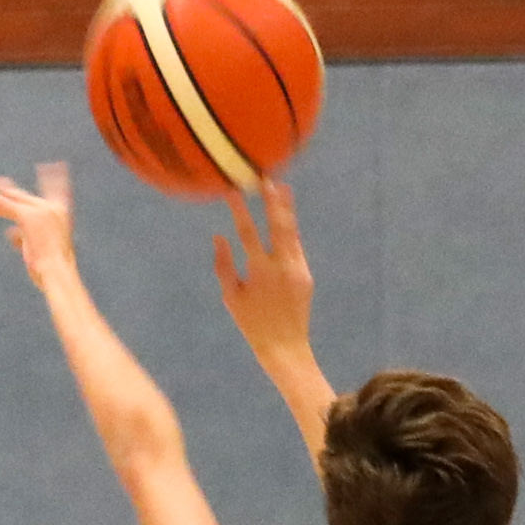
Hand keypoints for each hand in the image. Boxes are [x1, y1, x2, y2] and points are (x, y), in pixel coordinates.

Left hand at [0, 166, 76, 289]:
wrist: (60, 273)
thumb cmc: (54, 270)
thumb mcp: (41, 251)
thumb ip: (24, 237)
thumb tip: (10, 232)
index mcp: (60, 213)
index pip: (54, 190)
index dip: (48, 180)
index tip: (46, 167)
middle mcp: (50, 208)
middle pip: (20, 197)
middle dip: (3, 191)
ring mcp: (38, 210)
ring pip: (6, 200)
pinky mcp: (25, 215)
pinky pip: (0, 204)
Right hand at [212, 180, 313, 357]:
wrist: (284, 345)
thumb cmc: (251, 323)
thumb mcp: (231, 297)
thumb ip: (223, 265)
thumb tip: (218, 237)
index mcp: (260, 271)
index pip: (248, 232)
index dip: (240, 210)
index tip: (232, 191)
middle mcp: (282, 266)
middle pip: (278, 225)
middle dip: (273, 200)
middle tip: (267, 179)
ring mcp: (298, 268)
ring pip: (292, 233)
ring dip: (287, 210)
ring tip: (283, 189)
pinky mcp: (306, 274)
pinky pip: (296, 248)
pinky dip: (290, 232)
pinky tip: (285, 219)